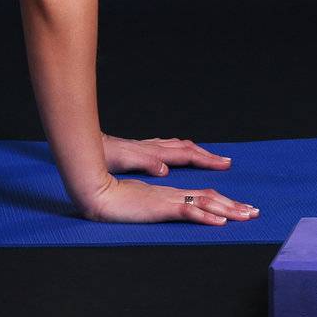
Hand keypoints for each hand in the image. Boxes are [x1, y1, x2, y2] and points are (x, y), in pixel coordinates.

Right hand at [80, 177, 259, 224]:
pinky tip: (220, 222)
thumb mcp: (140, 204)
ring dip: (229, 209)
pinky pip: (188, 210)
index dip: (223, 201)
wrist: (97, 193)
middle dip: (235, 205)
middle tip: (256, 213)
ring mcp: (167, 199)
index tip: (240, 208)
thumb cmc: (113, 199)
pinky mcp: (160, 206)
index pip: (202, 195)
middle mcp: (172, 194)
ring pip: (206, 201)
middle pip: (210, 197)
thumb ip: (154, 205)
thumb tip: (168, 209)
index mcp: (168, 194)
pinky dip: (206, 215)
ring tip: (248, 216)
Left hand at [101, 133, 231, 176]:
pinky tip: (180, 154)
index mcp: (155, 152)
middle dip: (207, 156)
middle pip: (187, 149)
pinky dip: (181, 150)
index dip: (206, 160)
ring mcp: (149, 148)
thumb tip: (165, 170)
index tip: (224, 163)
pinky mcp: (142, 149)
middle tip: (226, 161)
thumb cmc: (106, 154)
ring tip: (209, 157)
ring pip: (179, 147)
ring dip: (196, 152)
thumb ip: (146, 163)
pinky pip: (169, 147)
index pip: (186, 155)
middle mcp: (155, 148)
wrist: (90, 146)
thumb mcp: (125, 160)